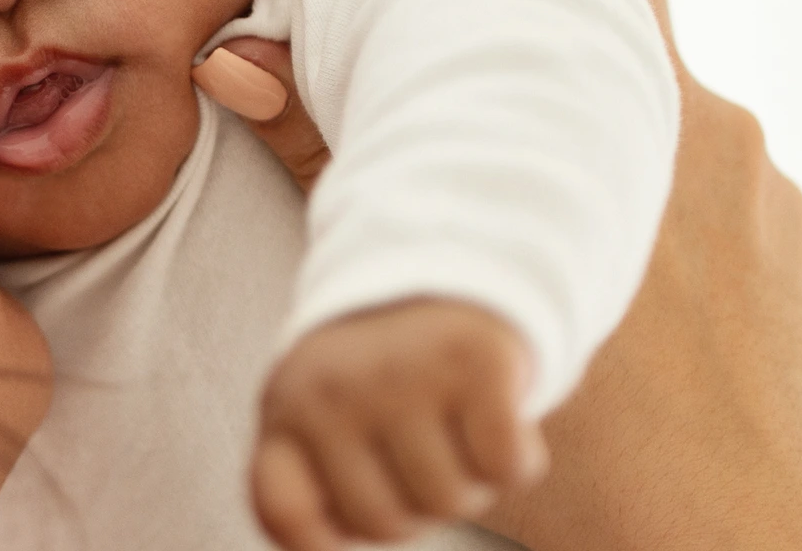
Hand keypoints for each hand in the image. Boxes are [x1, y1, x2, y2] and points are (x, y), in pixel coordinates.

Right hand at [200, 0, 801, 550]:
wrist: (726, 528)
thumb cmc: (574, 428)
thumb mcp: (425, 284)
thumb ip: (330, 162)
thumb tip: (231, 60)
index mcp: (625, 114)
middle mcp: (704, 126)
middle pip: (634, 43)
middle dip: (583, 45)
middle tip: (534, 38)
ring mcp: (758, 190)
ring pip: (670, 137)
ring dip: (620, 154)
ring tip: (565, 208)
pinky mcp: (788, 249)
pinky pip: (720, 205)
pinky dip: (677, 226)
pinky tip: (643, 288)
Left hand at [251, 299, 546, 549]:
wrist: (450, 277)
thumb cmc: (381, 377)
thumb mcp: (321, 417)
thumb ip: (307, 485)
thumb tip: (320, 548)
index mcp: (288, 407)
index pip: (285, 515)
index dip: (324, 539)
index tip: (346, 519)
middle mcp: (335, 388)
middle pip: (384, 524)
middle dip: (414, 509)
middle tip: (421, 455)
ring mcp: (403, 373)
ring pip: (450, 502)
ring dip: (469, 484)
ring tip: (456, 430)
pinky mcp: (475, 361)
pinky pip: (507, 468)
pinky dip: (516, 461)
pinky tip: (498, 421)